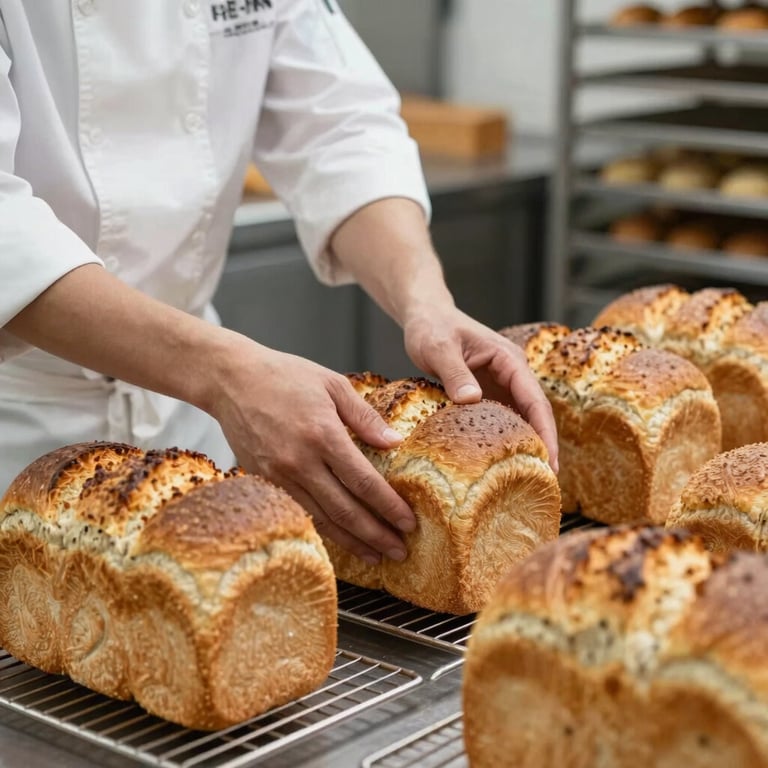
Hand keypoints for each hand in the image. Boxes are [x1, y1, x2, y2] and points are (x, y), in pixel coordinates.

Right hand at [209, 336, 414, 563]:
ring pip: (321, 519)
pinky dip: (322, 531)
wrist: (231, 380)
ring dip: (351, 541)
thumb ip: (365, 417)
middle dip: (376, 534)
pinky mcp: (263, 482)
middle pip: (345, 510)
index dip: (389, 507)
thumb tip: (395, 443)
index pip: (363, 482)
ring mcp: (278, 475)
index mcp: (322, 434)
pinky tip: (340, 539)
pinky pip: (299, 513)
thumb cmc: (283, 376)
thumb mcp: (332, 384)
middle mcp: (299, 461)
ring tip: (375, 555)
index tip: (409, 522)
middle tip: (400, 551)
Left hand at [403, 304, 558, 472]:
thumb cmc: (432, 327)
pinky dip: (505, 441)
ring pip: (521, 420)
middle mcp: (512, 373)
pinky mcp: (488, 393)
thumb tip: (472, 401)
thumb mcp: (439, 348)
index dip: (545, 432)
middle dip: (543, 446)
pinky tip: (502, 465)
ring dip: (526, 447)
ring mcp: (501, 384)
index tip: (550, 463)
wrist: (425, 317)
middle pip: (535, 414)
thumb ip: (455, 374)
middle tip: (545, 483)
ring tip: (528, 482)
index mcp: (509, 359)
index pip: (535, 400)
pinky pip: (502, 419)